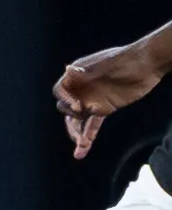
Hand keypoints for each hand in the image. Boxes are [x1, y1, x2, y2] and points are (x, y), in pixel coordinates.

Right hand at [54, 39, 169, 156]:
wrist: (149, 64)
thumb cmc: (127, 60)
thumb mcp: (107, 65)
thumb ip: (88, 72)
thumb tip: (67, 69)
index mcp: (77, 76)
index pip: (60, 90)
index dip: (64, 99)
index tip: (76, 107)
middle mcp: (81, 89)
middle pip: (66, 108)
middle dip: (71, 119)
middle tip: (81, 127)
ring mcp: (92, 100)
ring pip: (78, 120)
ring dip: (77, 133)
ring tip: (81, 145)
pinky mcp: (104, 109)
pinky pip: (92, 125)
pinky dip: (88, 136)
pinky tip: (83, 149)